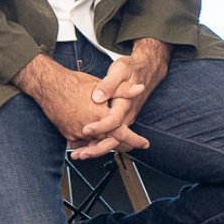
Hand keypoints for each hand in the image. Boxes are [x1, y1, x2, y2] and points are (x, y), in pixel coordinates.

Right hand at [14, 55, 148, 155]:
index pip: (121, 134)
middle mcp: (88, 129)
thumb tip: (140, 89)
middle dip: (122, 144)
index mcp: (99, 117)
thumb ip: (122, 90)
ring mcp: (76, 134)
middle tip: (133, 144)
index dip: (135, 140)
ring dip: (106, 146)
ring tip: (117, 143)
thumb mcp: (102, 84)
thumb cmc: (75, 84)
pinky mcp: (68, 135)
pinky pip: (83, 145)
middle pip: (109, 143)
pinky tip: (97, 142)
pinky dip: (91, 145)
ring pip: (96, 146)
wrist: (50, 86)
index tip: (144, 144)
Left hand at [74, 39, 168, 157]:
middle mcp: (127, 116)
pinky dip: (97, 143)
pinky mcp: (121, 120)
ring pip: (112, 140)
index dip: (99, 127)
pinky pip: (111, 136)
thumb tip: (98, 96)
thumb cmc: (131, 69)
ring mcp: (124, 119)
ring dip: (95, 149)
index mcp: (125, 104)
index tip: (85, 129)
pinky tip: (82, 145)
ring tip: (77, 154)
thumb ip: (109, 84)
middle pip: (114, 139)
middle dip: (96, 149)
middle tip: (79, 154)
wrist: (147, 69)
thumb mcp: (120, 70)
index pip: (114, 121)